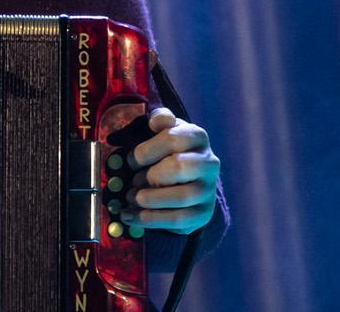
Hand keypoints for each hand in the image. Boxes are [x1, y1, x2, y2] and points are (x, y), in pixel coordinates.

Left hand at [122, 107, 220, 233]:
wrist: (188, 179)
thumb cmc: (167, 151)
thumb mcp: (162, 131)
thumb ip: (159, 120)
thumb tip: (155, 121)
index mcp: (197, 137)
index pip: (173, 139)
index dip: (146, 150)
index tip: (130, 161)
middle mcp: (208, 163)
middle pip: (179, 167)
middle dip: (150, 176)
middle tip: (132, 181)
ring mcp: (208, 190)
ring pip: (182, 197)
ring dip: (149, 199)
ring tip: (131, 198)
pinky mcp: (203, 213)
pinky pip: (179, 219)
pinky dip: (150, 219)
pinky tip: (130, 216)